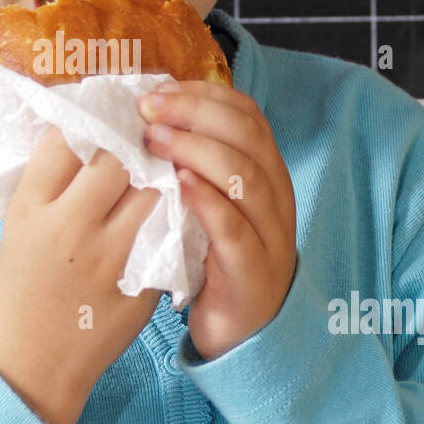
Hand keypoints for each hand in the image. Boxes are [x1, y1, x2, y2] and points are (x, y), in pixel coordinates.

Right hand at [0, 125, 161, 423]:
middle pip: (118, 158)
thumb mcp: (21, 226)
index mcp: (32, 206)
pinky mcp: (139, 283)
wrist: (29, 361)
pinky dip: (174, 216)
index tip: (109, 112)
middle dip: (136, 143)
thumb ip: (52, 182)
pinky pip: (168, 233)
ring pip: (154, 191)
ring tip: (165, 169)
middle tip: (148, 135)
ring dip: (162, 176)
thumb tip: (88, 130)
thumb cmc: (23, 285)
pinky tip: (175, 208)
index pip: (68, 138)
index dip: (93, 117)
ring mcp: (108, 257)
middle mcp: (69, 226)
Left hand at [138, 80, 295, 359]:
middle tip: (149, 109)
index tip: (159, 89)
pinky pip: (235, 230)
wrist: (241, 334)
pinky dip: (208, 202)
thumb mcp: (209, 203)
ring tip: (155, 140)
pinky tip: (179, 186)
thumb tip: (148, 117)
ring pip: (246, 177)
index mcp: (264, 172)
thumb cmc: (213, 261)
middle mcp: (274, 197)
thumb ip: (192, 164)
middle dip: (195, 113)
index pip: (246, 115)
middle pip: (247, 137)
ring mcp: (269, 236)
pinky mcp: (252, 273)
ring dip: (197, 150)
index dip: (204, 95)